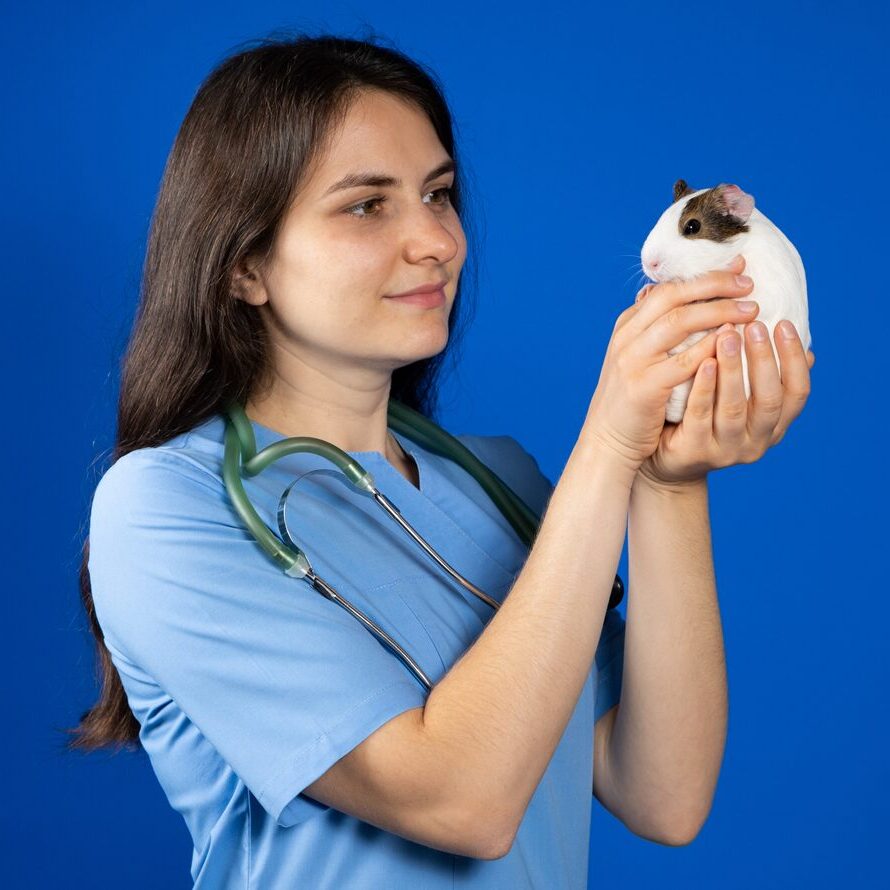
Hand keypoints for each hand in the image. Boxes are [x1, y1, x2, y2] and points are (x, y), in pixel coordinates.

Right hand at [581, 254, 761, 472]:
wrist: (608, 442)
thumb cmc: (632, 401)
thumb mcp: (638, 358)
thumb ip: (658, 331)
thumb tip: (687, 299)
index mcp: (627, 327)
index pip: (666, 288)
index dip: (704, 276)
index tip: (737, 267)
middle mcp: (627, 338)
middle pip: (673, 297)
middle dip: (714, 285)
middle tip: (749, 283)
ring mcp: (632, 361)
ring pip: (679, 322)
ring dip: (719, 311)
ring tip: (751, 310)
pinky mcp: (644, 387)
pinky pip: (684, 361)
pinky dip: (710, 348)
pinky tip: (734, 342)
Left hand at [637, 311, 814, 489]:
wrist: (663, 456)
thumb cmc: (706, 413)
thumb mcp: (738, 392)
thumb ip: (759, 368)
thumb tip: (789, 325)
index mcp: (773, 424)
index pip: (797, 392)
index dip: (793, 359)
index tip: (783, 323)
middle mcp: (755, 440)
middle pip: (769, 400)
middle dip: (763, 360)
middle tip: (754, 324)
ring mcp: (725, 449)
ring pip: (734, 408)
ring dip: (733, 370)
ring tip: (726, 335)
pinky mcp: (694, 451)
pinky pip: (700, 417)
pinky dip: (704, 388)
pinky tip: (702, 362)